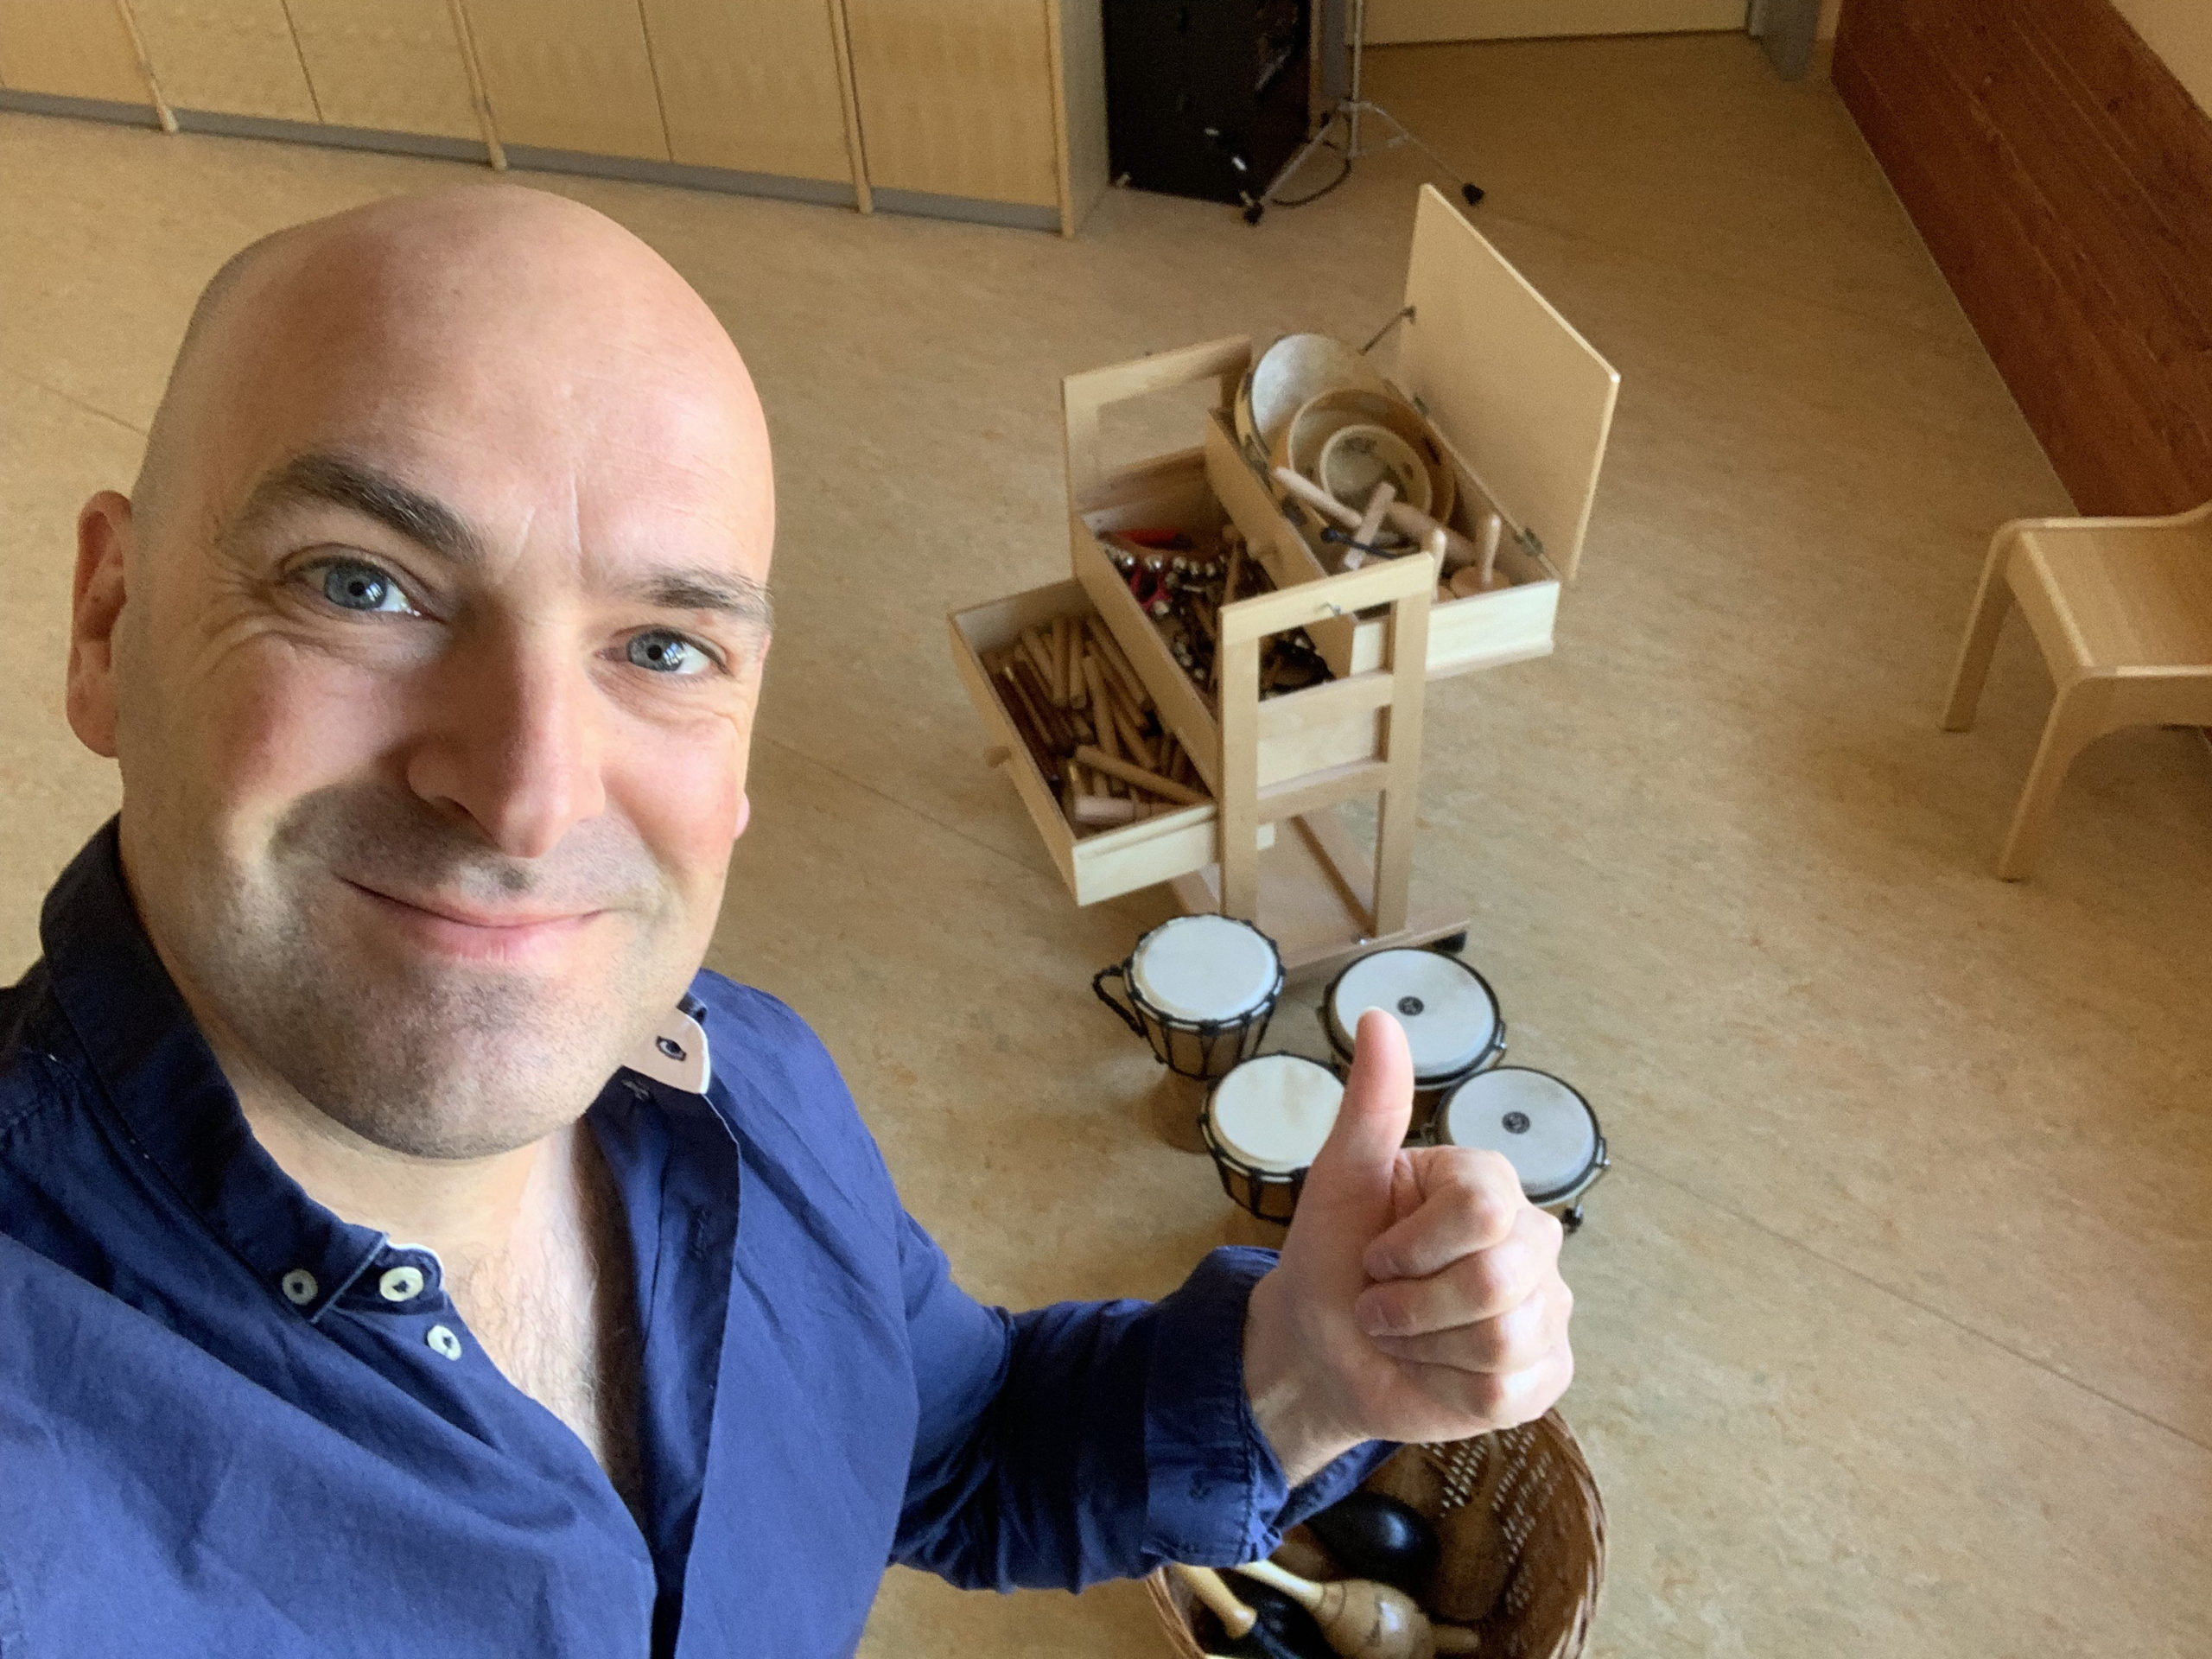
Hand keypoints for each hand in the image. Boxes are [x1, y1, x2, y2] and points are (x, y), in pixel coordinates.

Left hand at [1241, 1009, 1574, 1484]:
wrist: (1320, 1347)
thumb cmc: (1333, 1255)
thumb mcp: (1341, 1179)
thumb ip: (1371, 1103)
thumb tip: (1377, 1016)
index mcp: (1490, 1185)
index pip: (1481, 1210)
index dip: (1411, 1247)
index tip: (1376, 1254)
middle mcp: (1533, 1240)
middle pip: (1498, 1280)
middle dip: (1412, 1305)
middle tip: (1380, 1304)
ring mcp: (1548, 1310)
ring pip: (1502, 1340)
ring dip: (1423, 1346)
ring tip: (1403, 1334)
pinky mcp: (1545, 1374)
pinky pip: (1509, 1390)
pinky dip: (1447, 1387)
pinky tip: (1432, 1370)